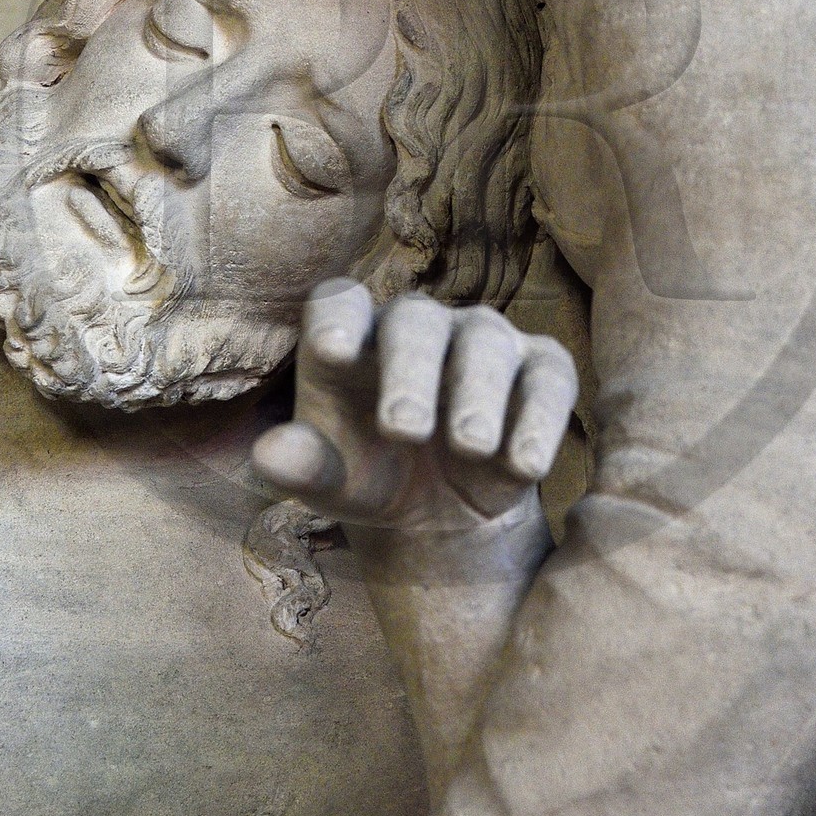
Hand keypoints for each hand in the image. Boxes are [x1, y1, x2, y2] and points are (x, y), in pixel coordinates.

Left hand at [253, 280, 577, 534]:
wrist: (443, 513)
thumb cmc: (371, 477)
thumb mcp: (333, 484)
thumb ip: (302, 466)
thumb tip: (268, 455)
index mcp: (352, 336)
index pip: (339, 302)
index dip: (337, 318)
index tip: (332, 349)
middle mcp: (418, 326)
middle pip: (414, 322)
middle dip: (410, 371)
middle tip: (404, 430)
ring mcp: (483, 340)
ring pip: (484, 342)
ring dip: (477, 394)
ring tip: (469, 447)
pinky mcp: (541, 369)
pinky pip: (547, 377)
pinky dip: (540, 419)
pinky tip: (524, 466)